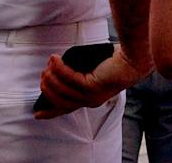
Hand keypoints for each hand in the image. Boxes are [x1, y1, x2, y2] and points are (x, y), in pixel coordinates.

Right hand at [34, 47, 149, 119]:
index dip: (50, 112)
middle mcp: (90, 101)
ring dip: (51, 77)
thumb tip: (59, 69)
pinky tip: (54, 59)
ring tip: (47, 66)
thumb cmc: (116, 62)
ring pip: (62, 90)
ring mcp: (91, 95)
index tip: (37, 113)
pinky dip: (59, 68)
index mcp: (91, 100)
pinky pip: (70, 78)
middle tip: (42, 75)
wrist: (134, 59)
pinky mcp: (92, 85)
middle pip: (60, 100)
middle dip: (48, 88)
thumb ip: (79, 75)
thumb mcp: (94, 72)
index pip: (66, 109)